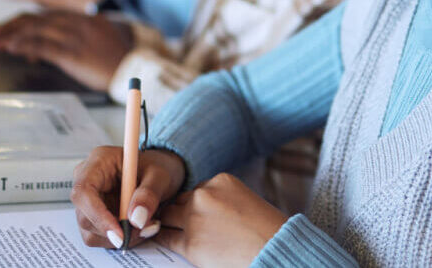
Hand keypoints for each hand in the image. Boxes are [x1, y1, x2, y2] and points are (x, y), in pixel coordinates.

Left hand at [0, 11, 133, 89]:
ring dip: (13, 36)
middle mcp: (75, 23)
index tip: (7, 29)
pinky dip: (25, 46)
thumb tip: (42, 49)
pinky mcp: (73, 53)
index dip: (23, 21)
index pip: (44, 15)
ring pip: (36, 30)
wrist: (134, 68)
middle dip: (11, 26)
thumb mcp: (94, 39)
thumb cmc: (115, 59)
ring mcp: (74, 37)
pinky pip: (43, 46)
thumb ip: (71, 37)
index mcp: (80, 18)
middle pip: (36, 19)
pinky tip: (12, 49)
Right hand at [71, 146, 186, 248]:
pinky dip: (119, 239)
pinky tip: (136, 228)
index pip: (83, 191)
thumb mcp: (160, 176)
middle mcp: (87, 180)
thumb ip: (149, 194)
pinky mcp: (92, 217)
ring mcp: (87, 201)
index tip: (120, 233)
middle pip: (84, 216)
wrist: (156, 175)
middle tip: (144, 229)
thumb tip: (136, 219)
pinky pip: (98, 237)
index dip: (98, 215)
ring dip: (120, 237)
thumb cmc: (155, 168)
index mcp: (99, 161)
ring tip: (145, 226)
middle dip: (114, 230)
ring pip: (91, 232)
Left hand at [155, 173, 288, 267]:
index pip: (198, 190)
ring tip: (155, 228)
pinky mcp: (190, 242)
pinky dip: (159, 238)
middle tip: (166, 219)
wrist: (276, 249)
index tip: (190, 212)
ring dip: (164, 223)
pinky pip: (165, 237)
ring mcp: (195, 218)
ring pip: (168, 216)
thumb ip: (225, 204)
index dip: (193, 204)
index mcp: (222, 181)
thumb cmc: (270, 233)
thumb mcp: (247, 204)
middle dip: (176, 212)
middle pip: (180, 201)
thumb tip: (209, 217)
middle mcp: (205, 195)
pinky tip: (155, 241)